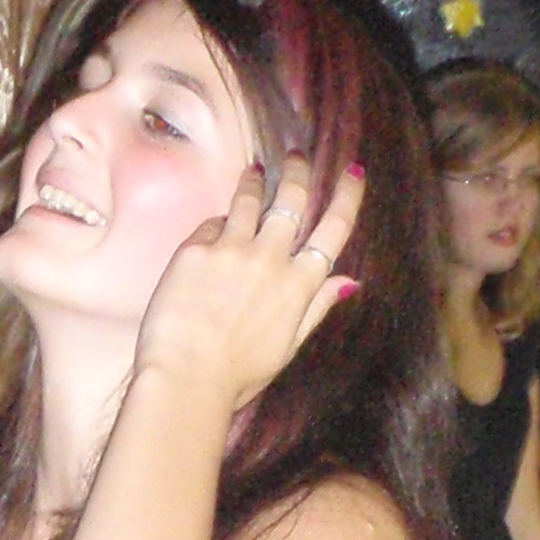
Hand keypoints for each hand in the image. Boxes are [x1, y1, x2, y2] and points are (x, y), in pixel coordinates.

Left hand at [131, 151, 365, 409]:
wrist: (185, 381)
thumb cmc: (238, 377)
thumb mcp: (287, 347)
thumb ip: (316, 308)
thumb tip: (348, 282)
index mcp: (300, 285)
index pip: (335, 227)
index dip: (348, 194)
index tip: (354, 170)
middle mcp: (271, 259)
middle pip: (292, 198)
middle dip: (297, 172)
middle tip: (294, 158)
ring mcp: (233, 250)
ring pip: (249, 200)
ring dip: (254, 183)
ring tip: (253, 173)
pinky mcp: (197, 251)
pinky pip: (211, 226)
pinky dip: (215, 228)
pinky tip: (211, 238)